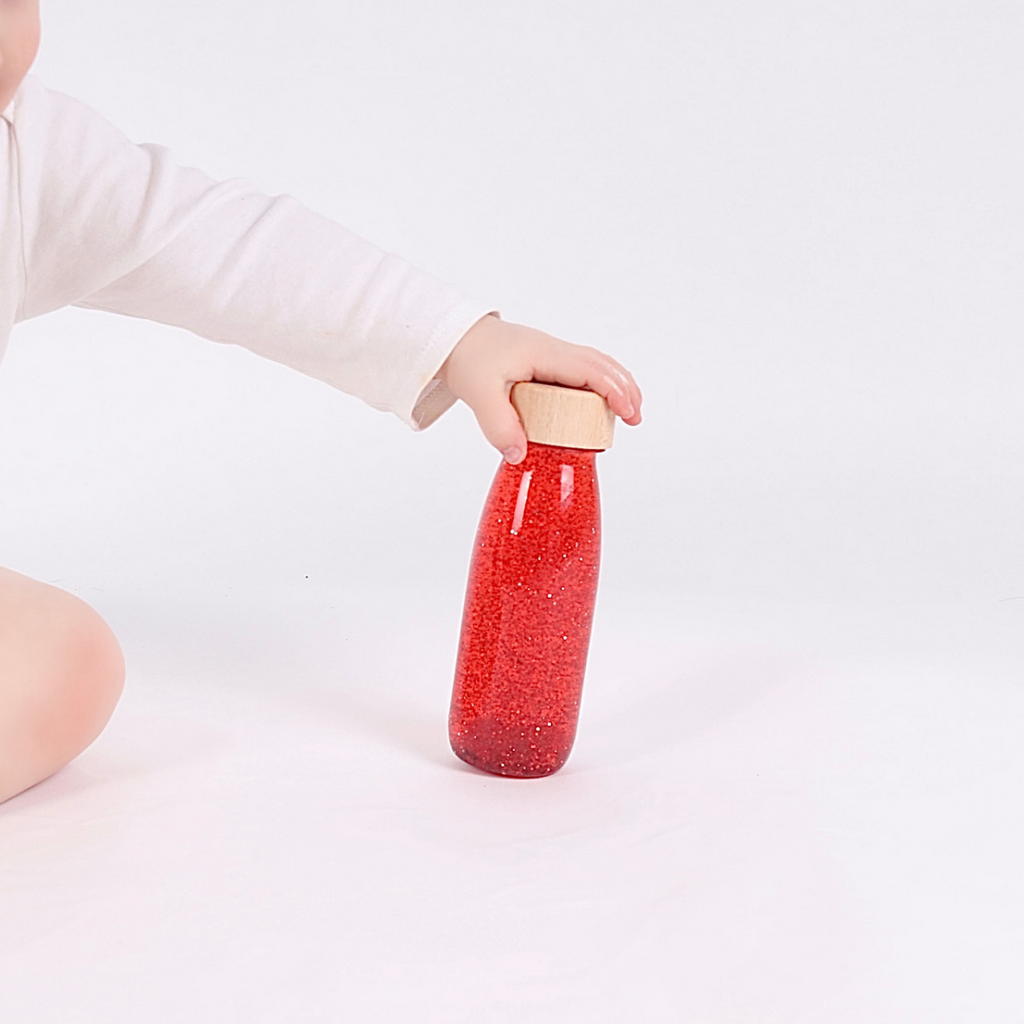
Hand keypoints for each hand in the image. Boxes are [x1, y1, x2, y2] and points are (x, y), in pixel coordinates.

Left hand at [438, 315, 642, 463]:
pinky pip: (582, 368)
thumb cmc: (467, 358)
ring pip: (596, 364)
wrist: (453, 338)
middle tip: (635, 418)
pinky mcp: (545, 360)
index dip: (614, 390)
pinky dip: (599, 382)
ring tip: (627, 411)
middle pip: (602, 365)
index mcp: (544, 355)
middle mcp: (553, 350)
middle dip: (624, 389)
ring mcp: (551, 354)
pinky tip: (598, 402)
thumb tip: (521, 455)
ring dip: (615, 384)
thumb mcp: (479, 395)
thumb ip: (499, 426)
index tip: (629, 413)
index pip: (591, 370)